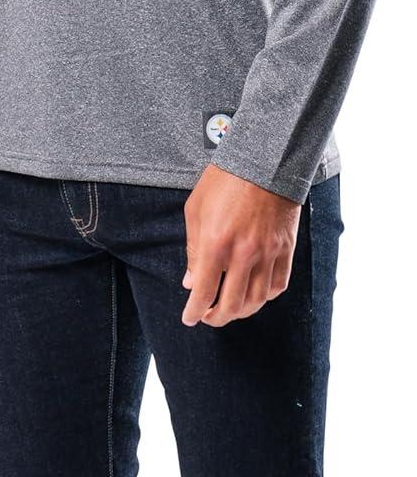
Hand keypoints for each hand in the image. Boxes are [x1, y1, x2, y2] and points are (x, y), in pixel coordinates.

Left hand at [181, 162, 300, 326]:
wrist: (264, 158)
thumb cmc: (225, 179)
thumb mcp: (196, 209)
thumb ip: (193, 249)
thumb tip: (191, 281)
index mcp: (217, 244)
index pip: (204, 293)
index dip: (194, 311)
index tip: (189, 318)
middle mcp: (244, 254)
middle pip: (231, 305)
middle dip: (216, 318)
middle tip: (208, 317)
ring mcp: (268, 253)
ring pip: (257, 300)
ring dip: (241, 311)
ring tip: (230, 309)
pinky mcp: (286, 249)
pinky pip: (278, 285)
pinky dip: (266, 297)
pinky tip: (256, 294)